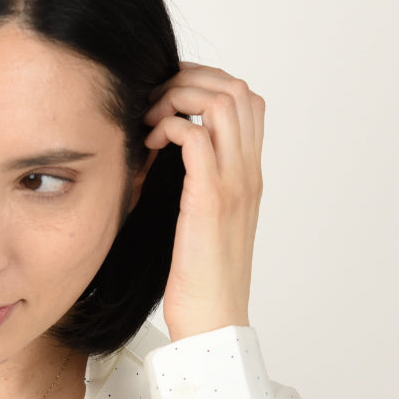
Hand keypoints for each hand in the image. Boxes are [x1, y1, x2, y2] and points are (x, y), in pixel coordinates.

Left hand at [143, 62, 264, 341]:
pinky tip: (150, 145)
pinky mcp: (209, 200)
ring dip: (178, 99)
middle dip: (190, 81)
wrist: (212, 317)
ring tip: (151, 120)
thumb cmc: (200, 276)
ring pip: (220, 103)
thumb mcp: (202, 218)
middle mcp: (247, 173)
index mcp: (249, 175)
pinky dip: (169, 128)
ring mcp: (233, 184)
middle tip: (154, 101)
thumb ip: (197, 182)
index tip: (169, 99)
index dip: (208, 84)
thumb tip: (166, 152)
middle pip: (237, 89)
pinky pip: (195, 139)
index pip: (247, 101)